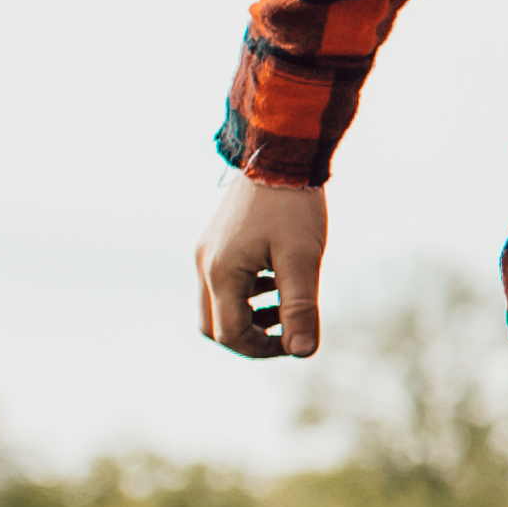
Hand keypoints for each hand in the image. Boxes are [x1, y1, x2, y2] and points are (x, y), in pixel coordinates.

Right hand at [194, 178, 327, 359]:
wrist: (278, 154)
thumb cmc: (293, 206)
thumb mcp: (303, 259)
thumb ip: (300, 307)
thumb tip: (303, 352)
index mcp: (221, 274)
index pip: (231, 334)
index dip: (263, 349)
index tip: (296, 343)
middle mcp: (205, 265)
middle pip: (213, 325)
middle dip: (249, 337)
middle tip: (286, 333)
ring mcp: (206, 251)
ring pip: (216, 303)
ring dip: (248, 316)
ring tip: (286, 306)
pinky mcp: (216, 240)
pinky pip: (222, 281)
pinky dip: (246, 294)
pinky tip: (277, 282)